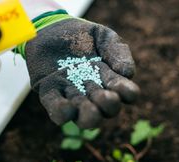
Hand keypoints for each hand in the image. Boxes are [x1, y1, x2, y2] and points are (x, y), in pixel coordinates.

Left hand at [19, 11, 139, 127]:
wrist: (51, 26)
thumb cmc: (81, 34)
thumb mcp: (104, 37)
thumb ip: (118, 51)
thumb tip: (127, 74)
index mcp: (108, 79)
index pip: (122, 92)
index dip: (127, 94)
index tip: (128, 90)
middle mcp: (91, 92)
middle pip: (104, 110)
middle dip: (107, 107)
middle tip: (107, 97)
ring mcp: (70, 94)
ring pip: (81, 116)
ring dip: (88, 117)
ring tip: (91, 110)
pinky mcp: (49, 92)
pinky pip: (56, 109)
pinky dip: (61, 112)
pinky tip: (67, 107)